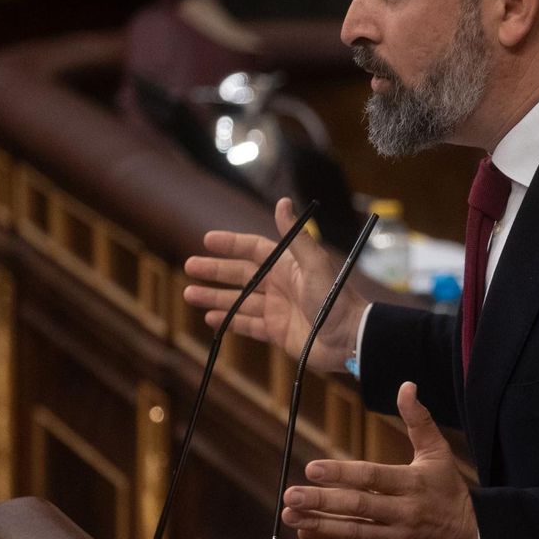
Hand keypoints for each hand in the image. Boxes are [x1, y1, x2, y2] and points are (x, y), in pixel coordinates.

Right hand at [182, 197, 367, 372]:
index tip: (207, 240)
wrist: (349, 337)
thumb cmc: (335, 298)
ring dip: (215, 296)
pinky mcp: (278, 332)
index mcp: (288, 267)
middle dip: (215, 269)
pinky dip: (229, 321)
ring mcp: (277, 309)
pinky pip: (248, 325)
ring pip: (239, 300)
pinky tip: (211, 318)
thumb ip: (296, 236)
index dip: (231, 244)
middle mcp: (280, 286)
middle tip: (189, 266)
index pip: (254, 250)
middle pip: (241, 274)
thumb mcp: (315, 264)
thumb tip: (283, 201)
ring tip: (190, 294)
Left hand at [281, 383, 478, 538]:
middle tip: (291, 494)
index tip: (312, 469)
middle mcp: (403, 511)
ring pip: (352, 531)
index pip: (372, 477)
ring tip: (290, 514)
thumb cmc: (450, 492)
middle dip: (321, 500)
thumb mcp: (439, 454)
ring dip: (318, 523)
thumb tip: (407, 387)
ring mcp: (396, 536)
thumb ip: (419, 421)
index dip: (340, 473)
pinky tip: (307, 532)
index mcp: (413, 483)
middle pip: (357, 506)